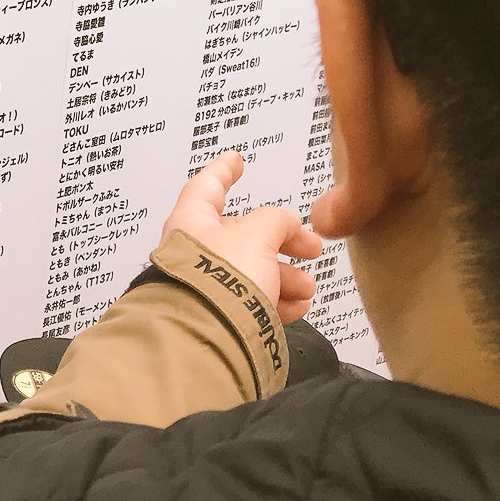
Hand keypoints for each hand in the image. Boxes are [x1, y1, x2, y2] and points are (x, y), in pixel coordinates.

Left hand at [160, 152, 323, 321]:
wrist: (208, 340)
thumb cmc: (219, 283)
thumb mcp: (257, 236)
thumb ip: (276, 221)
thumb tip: (287, 225)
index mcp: (191, 222)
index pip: (206, 186)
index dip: (223, 171)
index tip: (234, 160)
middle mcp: (193, 252)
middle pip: (242, 236)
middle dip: (279, 242)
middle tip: (308, 246)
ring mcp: (204, 286)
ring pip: (251, 273)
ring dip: (284, 277)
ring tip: (306, 287)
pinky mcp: (216, 317)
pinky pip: (250, 304)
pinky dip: (275, 303)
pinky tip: (295, 308)